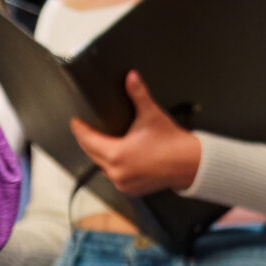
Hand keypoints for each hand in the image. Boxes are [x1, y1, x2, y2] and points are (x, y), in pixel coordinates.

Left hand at [70, 73, 201, 194]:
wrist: (190, 163)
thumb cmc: (171, 142)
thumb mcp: (151, 114)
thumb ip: (138, 94)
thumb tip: (131, 77)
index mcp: (117, 154)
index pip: (88, 140)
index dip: (79, 130)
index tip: (75, 122)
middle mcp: (116, 171)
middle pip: (92, 153)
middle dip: (88, 141)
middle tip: (85, 129)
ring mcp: (123, 183)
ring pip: (102, 166)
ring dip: (100, 155)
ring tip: (99, 142)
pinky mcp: (130, 189)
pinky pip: (113, 177)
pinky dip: (112, 167)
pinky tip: (114, 158)